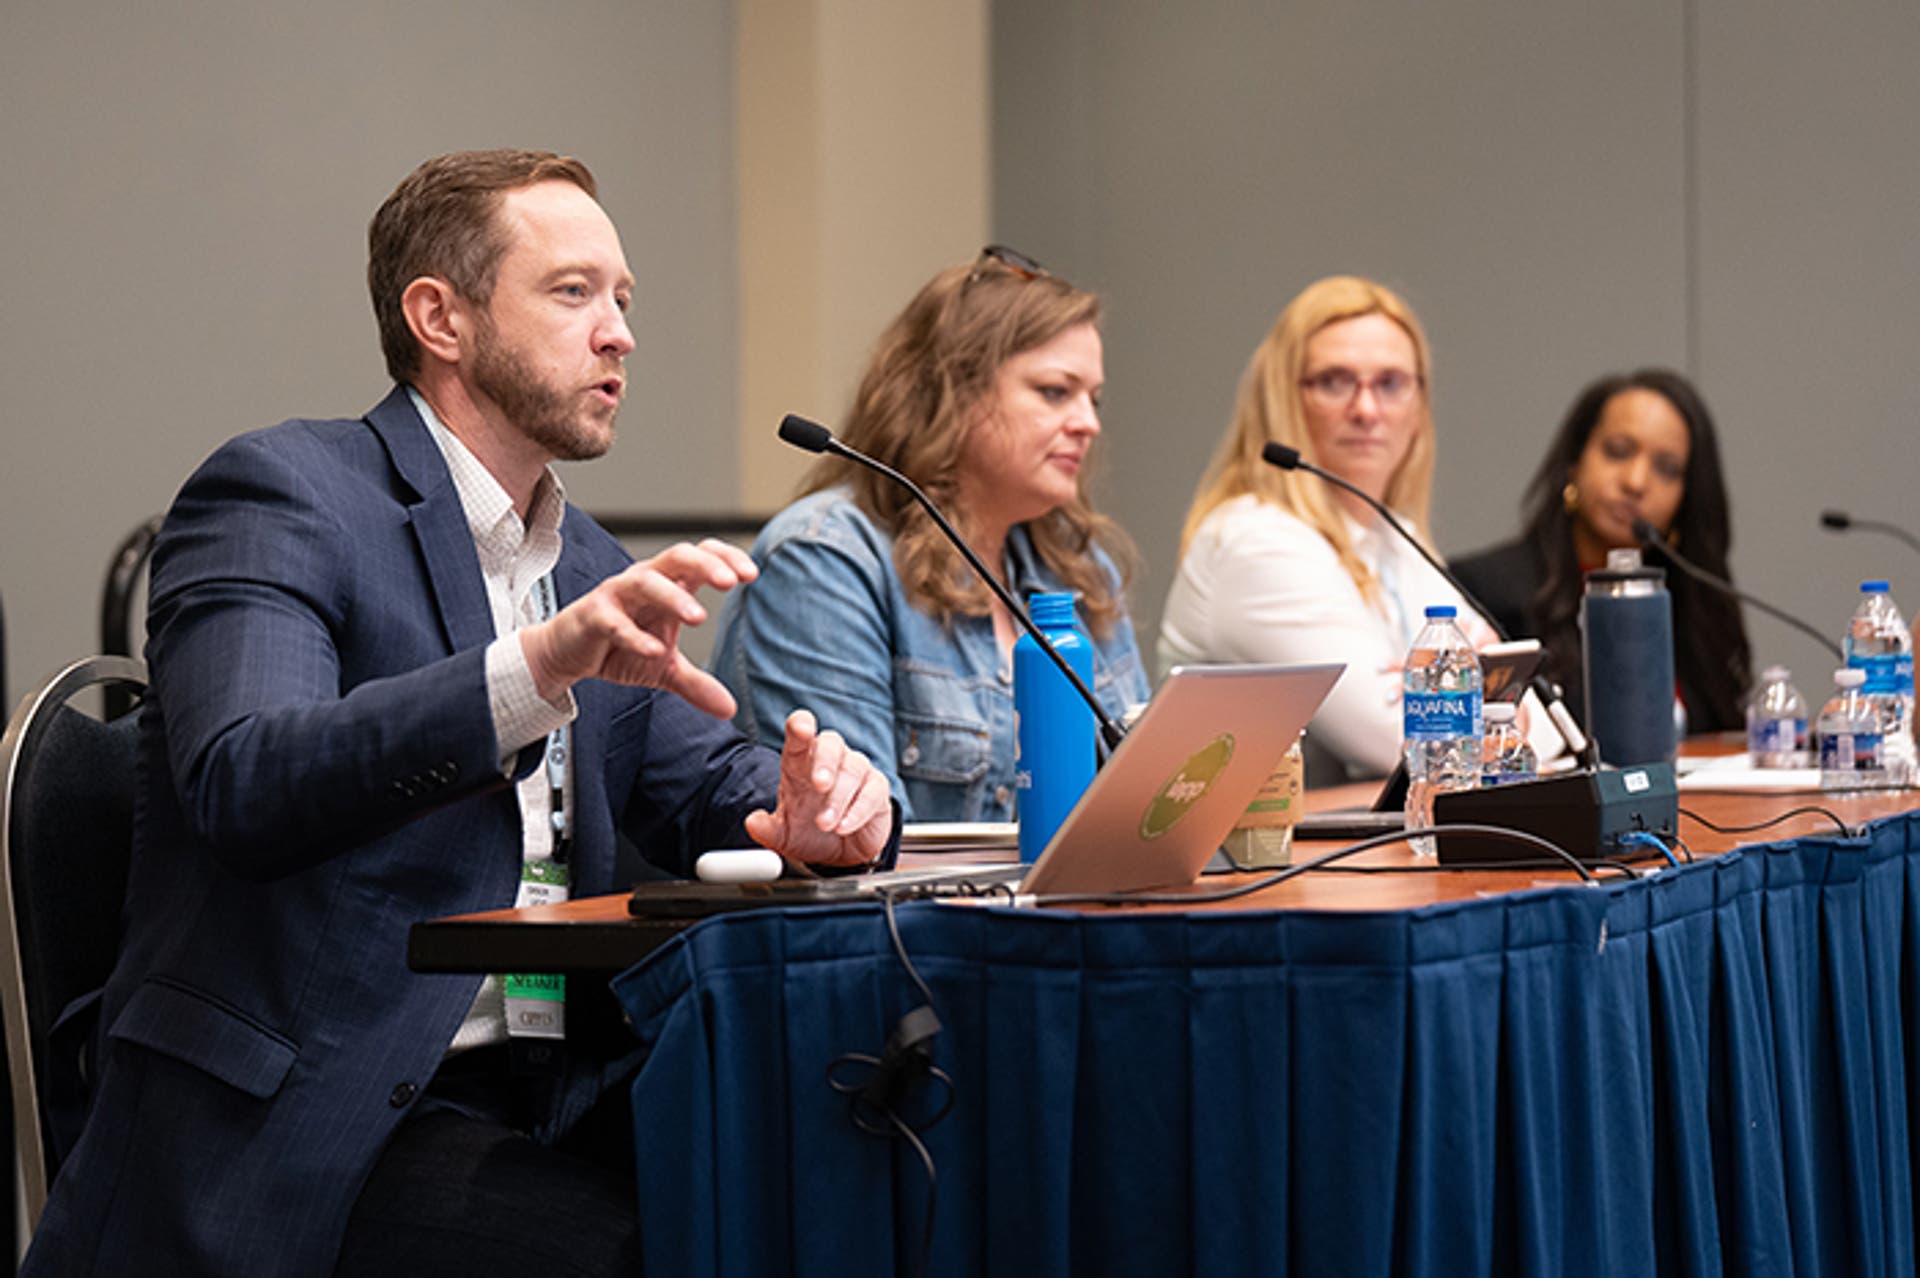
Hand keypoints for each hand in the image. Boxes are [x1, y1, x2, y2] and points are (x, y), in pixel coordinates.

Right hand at [519, 539, 756, 717]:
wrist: (567, 655)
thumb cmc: (618, 648)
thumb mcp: (663, 669)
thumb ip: (696, 684)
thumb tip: (729, 709)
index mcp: (668, 584)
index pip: (700, 556)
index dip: (726, 558)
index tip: (752, 574)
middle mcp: (645, 581)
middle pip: (678, 556)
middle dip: (706, 564)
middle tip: (731, 581)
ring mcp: (617, 595)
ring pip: (646, 582)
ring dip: (674, 596)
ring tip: (699, 616)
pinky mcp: (593, 616)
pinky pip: (614, 621)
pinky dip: (635, 635)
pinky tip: (654, 650)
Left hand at [743, 711, 892, 866]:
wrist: (840, 851)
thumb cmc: (810, 831)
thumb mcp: (784, 835)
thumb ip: (768, 829)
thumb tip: (752, 822)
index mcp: (800, 761)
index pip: (799, 735)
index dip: (800, 726)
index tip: (801, 728)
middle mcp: (830, 760)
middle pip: (830, 744)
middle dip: (825, 763)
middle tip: (819, 785)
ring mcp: (856, 771)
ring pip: (852, 770)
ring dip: (838, 798)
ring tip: (825, 824)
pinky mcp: (876, 788)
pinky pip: (873, 791)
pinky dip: (858, 810)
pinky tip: (844, 827)